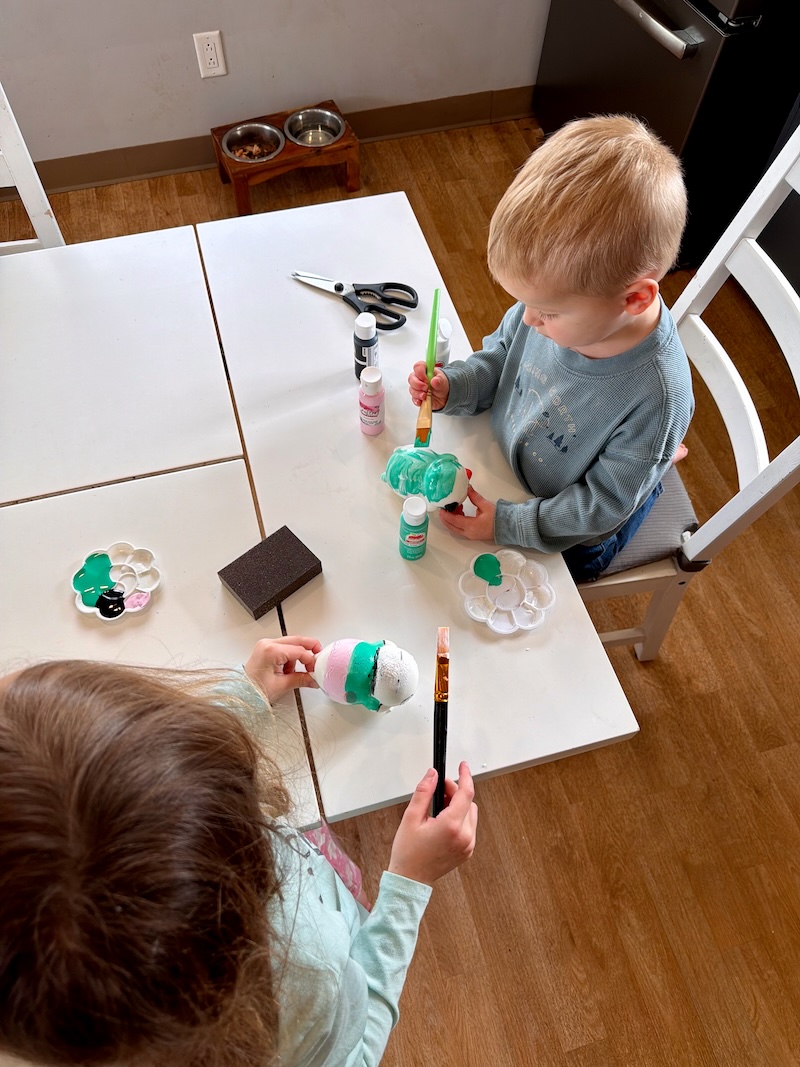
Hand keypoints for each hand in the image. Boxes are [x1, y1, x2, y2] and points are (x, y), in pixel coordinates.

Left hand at [243, 636, 321, 702]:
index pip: (299, 650)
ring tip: (297, 672)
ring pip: (291, 644)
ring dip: (298, 655)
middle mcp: (267, 644)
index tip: (316, 669)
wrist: (241, 693)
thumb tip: (313, 679)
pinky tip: (288, 670)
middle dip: (310, 648)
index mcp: (270, 651)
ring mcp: (265, 645)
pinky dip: (290, 657)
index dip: (310, 659)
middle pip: (296, 640)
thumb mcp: (281, 685)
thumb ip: (301, 679)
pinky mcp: (265, 649)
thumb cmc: (254, 690)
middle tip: (319, 656)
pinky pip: (284, 648)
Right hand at [388, 762, 477, 885]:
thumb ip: (423, 792)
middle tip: (439, 790)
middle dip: (455, 791)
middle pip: (469, 802)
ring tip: (439, 807)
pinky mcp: (467, 851)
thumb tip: (432, 775)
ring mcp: (468, 845)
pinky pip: (469, 827)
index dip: (465, 776)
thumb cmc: (408, 853)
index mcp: (451, 826)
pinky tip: (443, 820)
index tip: (462, 766)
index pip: (466, 793)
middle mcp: (464, 836)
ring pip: (471, 813)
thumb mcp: (411, 817)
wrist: (410, 880)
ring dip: (459, 805)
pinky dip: (460, 818)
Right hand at [408, 361, 449, 409]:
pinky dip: (417, 400)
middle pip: (411, 378)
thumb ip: (439, 380)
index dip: (420, 372)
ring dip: (418, 393)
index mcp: (426, 370)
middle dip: (418, 384)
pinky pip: (413, 398)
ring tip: (425, 396)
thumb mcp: (444, 382)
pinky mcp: (417, 396)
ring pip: (411, 389)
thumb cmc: (442, 385)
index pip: (418, 366)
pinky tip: (422, 401)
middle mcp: (419, 378)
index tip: (426, 379)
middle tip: (426, 388)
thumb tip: (434, 380)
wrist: (444, 397)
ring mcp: (417, 387)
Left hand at [439, 485, 495, 540]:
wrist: (509, 527)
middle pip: (452, 527)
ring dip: (452, 520)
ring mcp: (471, 535)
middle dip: (445, 519)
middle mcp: (469, 533)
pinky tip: (460, 513)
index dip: (446, 515)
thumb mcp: (485, 505)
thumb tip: (467, 488)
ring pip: (456, 529)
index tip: (441, 509)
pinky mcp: (473, 535)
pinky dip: (458, 522)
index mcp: (471, 526)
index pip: (453, 520)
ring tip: (452, 509)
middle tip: (442, 510)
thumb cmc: (499, 518)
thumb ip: (474, 497)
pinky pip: (461, 529)